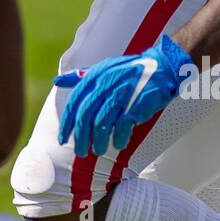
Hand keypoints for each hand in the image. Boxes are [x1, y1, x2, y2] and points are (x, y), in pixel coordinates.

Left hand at [54, 34, 194, 157]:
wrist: (162, 68)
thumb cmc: (130, 71)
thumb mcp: (103, 69)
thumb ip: (80, 77)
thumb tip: (57, 81)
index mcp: (95, 76)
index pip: (74, 103)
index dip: (67, 123)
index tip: (63, 139)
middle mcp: (105, 84)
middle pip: (85, 116)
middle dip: (80, 137)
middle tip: (80, 152)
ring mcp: (120, 94)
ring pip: (101, 124)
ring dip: (98, 141)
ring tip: (98, 151)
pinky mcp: (135, 105)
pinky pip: (122, 126)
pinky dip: (118, 138)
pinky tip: (118, 145)